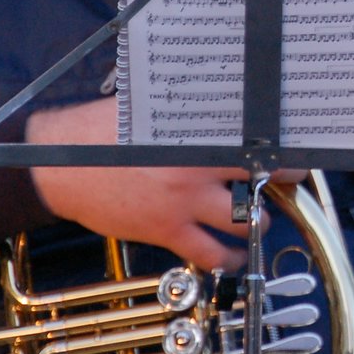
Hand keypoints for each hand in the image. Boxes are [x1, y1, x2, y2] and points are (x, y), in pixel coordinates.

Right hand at [24, 97, 304, 271]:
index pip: (251, 135)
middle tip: (291, 179)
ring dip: (260, 219)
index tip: (294, 146)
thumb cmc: (100, 133)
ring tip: (263, 216)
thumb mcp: (146, 109)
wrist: (59, 166)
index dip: (280, 143)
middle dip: (285, 177)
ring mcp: (183, 200)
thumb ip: (184, 109)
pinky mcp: (167, 230)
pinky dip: (231, 257)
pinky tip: (239, 255)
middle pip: (261, 173)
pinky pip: (211, 252)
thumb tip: (217, 95)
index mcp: (192, 131)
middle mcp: (194, 164)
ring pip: (244, 216)